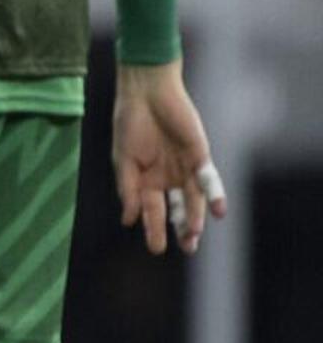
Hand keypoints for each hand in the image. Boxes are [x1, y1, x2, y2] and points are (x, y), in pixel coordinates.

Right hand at [112, 60, 224, 256]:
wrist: (146, 93)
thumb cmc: (129, 123)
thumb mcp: (123, 160)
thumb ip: (127, 190)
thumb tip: (128, 220)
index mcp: (145, 180)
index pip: (151, 210)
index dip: (154, 229)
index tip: (156, 249)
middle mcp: (167, 177)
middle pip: (177, 209)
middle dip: (182, 229)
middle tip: (187, 248)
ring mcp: (184, 168)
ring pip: (193, 199)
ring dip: (195, 217)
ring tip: (193, 234)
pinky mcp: (200, 156)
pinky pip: (208, 180)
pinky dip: (214, 196)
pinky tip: (218, 212)